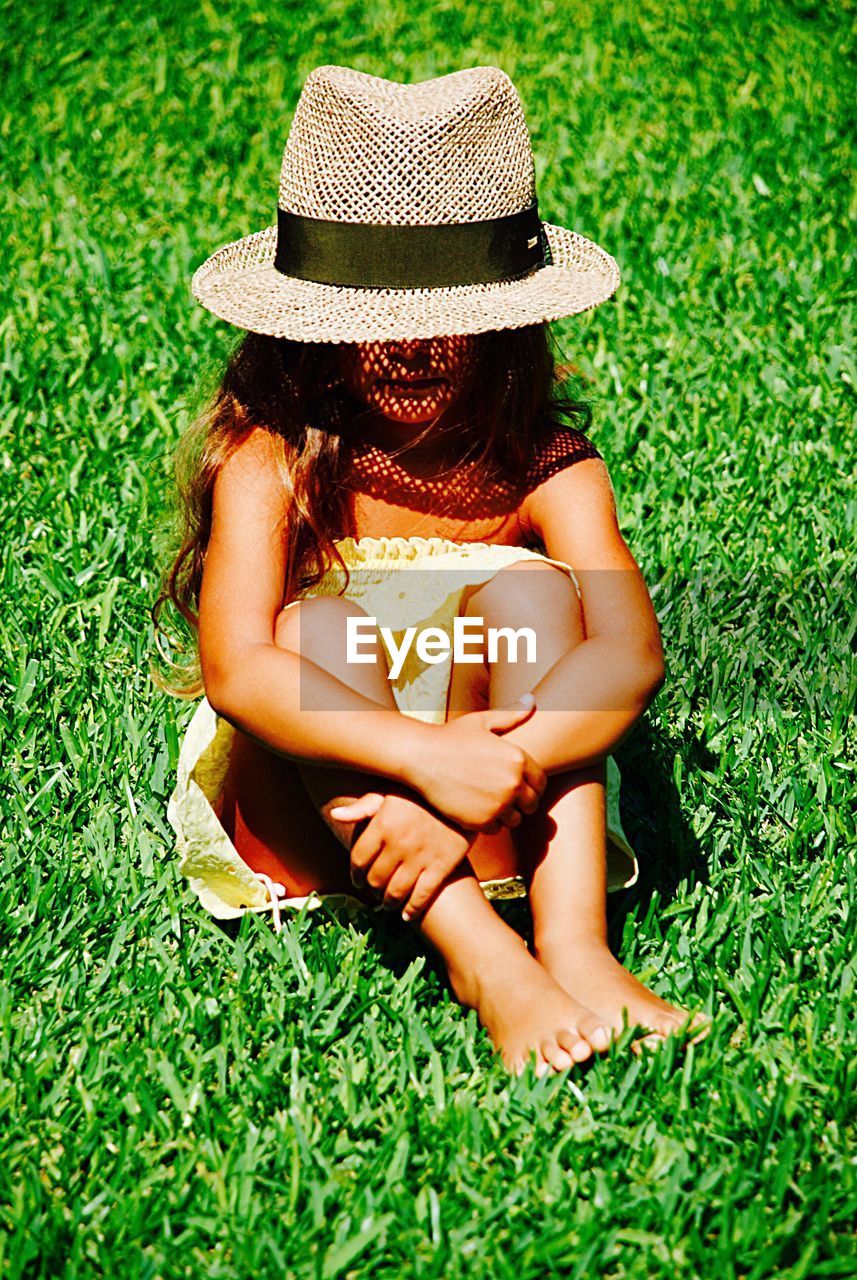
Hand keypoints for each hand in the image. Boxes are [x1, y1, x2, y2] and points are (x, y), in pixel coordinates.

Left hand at [329, 792, 475, 921]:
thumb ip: (362, 806)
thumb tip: (335, 814)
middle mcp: (399, 843)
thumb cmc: (421, 793)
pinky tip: (407, 914)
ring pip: (395, 892)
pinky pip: (422, 896)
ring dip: (388, 902)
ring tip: (388, 902)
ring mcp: (421, 856)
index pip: (358, 859)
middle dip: (371, 889)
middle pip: (375, 879)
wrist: (463, 792)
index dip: (355, 874)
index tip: (357, 879)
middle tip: (374, 891)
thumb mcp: (390, 792)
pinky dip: (412, 910)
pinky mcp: (442, 866)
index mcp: (383, 824)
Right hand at [407, 694, 546, 831]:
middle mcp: (513, 782)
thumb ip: (511, 714)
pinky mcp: (482, 821)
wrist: (420, 756)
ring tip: (488, 803)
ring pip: (515, 819)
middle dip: (521, 802)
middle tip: (501, 796)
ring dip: (505, 814)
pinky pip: (497, 829)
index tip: (516, 785)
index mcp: (518, 759)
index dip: (531, 785)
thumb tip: (532, 699)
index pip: (541, 783)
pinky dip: (488, 823)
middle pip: (532, 804)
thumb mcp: (481, 721)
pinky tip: (474, 810)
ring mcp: (498, 804)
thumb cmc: (450, 736)